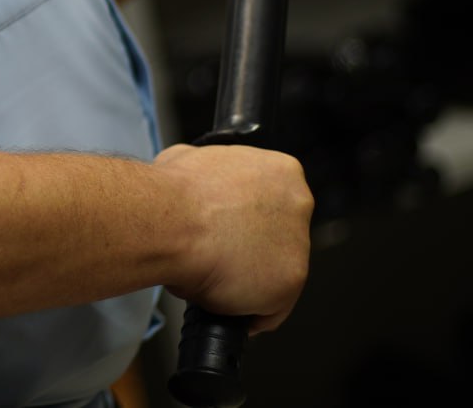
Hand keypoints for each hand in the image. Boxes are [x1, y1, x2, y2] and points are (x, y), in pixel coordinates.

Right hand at [154, 142, 313, 333]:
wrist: (173, 224)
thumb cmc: (176, 196)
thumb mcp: (188, 161)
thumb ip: (210, 176)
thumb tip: (195, 186)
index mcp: (281, 171)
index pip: (268, 203)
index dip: (242, 221)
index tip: (226, 231)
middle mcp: (298, 203)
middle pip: (275, 239)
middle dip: (245, 250)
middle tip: (215, 255)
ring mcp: (299, 244)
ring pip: (271, 275)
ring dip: (243, 280)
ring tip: (209, 276)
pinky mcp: (291, 282)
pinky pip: (267, 310)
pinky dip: (242, 311)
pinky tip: (217, 300)